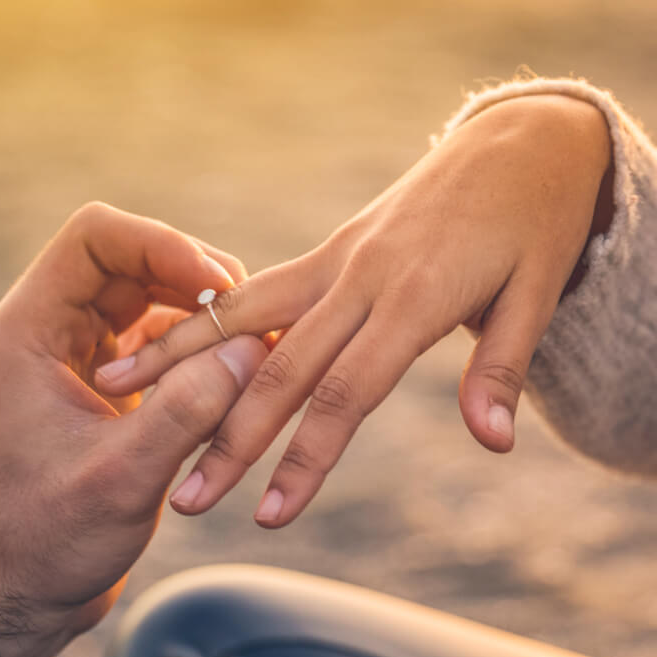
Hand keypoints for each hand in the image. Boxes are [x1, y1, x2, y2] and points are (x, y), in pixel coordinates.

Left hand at [0, 202, 266, 656]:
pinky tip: (238, 381)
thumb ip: (187, 409)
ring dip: (203, 318)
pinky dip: (200, 354)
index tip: (218, 282)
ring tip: (253, 348)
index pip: (96, 238)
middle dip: (195, 278)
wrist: (16, 598)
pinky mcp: (107, 388)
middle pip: (131, 260)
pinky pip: (160, 343)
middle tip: (250, 317)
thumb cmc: (46, 543)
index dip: (163, 244)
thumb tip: (253, 346)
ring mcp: (80, 357)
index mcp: (28, 332)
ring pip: (151, 299)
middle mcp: (50, 331)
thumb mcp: (122, 477)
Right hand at [96, 94, 612, 528]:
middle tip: (186, 502)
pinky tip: (160, 345)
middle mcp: (362, 274)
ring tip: (118, 394)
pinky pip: (259, 291)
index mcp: (416, 295)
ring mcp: (339, 257)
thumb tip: (491, 446)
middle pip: (282, 368)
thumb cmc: (538, 225)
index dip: (307, 457)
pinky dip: (208, 322)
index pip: (348, 391)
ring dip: (183, 364)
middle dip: (232, 440)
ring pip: (246, 319)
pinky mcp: (331, 249)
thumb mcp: (538, 294)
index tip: (271, 515)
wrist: (522, 142)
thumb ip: (502, 369)